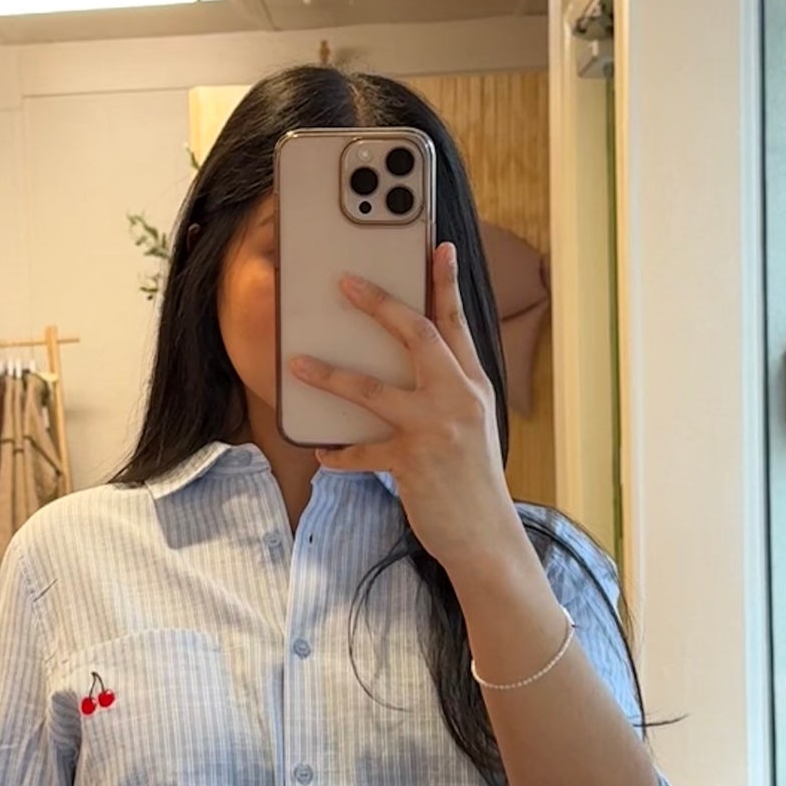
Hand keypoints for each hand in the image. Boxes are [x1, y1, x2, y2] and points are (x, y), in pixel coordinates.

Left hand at [287, 242, 522, 581]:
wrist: (486, 536)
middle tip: (345, 282)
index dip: (446, 283)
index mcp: (473, 385)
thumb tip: (404, 365)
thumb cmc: (471, 479)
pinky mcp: (411, 461)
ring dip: (330, 376)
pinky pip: (360, 451)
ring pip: (373, 390)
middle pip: (418, 336)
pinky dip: (339, 452)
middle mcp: (458, 398)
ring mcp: (435, 428)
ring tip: (298, 364)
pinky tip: (323, 452)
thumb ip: (445, 391)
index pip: (457, 324)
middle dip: (380, 305)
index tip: (438, 248)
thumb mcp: (471, 426)